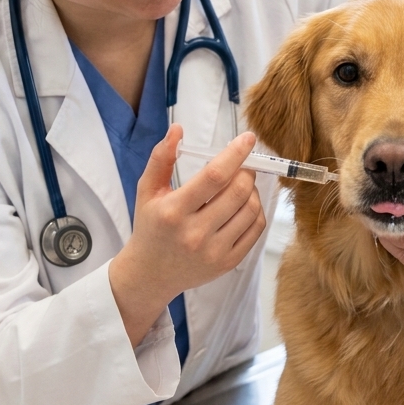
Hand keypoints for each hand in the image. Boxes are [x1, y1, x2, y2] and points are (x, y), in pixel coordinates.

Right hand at [109, 125, 266, 345]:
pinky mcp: (228, 262)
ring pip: (251, 210)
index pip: (214, 176)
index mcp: (174, 211)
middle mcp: (195, 233)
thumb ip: (161, 158)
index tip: (248, 138)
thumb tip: (178, 129)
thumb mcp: (147, 191)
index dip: (235, 154)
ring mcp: (214, 251)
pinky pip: (255, 229)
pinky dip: (256, 211)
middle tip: (243, 167)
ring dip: (252, 190)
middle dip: (246, 172)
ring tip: (241, 186)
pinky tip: (244, 205)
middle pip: (238, 192)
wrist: (150, 274)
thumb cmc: (150, 226)